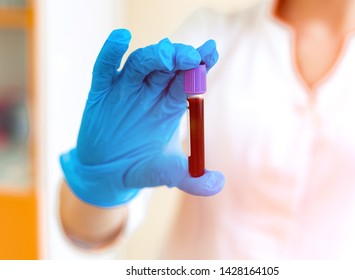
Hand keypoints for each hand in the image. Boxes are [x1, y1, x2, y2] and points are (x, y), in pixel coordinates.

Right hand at [60, 29, 224, 206]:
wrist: (108, 175)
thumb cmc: (141, 168)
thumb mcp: (167, 174)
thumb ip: (192, 179)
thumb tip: (219, 184)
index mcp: (169, 105)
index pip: (187, 79)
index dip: (200, 65)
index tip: (212, 51)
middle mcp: (150, 92)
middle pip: (167, 67)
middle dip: (180, 58)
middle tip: (192, 56)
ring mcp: (125, 89)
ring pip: (140, 64)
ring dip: (153, 56)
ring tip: (166, 54)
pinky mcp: (101, 92)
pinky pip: (105, 68)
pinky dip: (111, 53)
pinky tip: (121, 38)